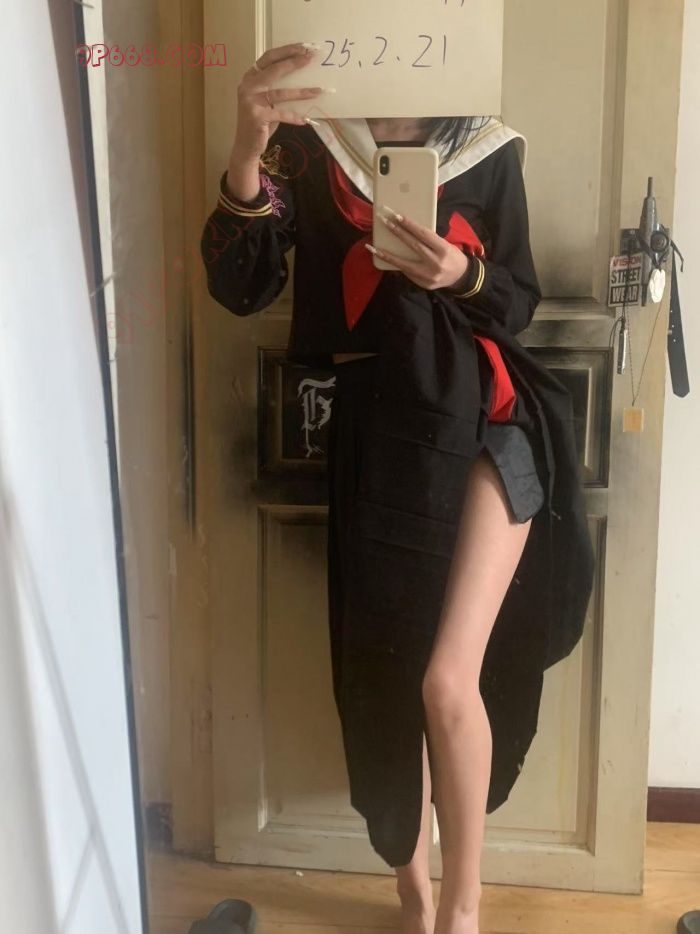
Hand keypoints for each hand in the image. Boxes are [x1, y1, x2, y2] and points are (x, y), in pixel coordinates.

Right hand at [233, 43, 324, 160]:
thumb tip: (303, 76)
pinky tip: (306, 120)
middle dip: (294, 62)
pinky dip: (294, 117)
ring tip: (319, 90)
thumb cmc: (261, 122)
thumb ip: (277, 87)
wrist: (246, 146)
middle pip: (274, 69)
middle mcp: (248, 86)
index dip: (287, 51)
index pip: (269, 58)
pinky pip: (281, 114)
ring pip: (281, 93)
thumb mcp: (267, 101)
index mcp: (250, 77)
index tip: (304, 47)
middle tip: (311, 57)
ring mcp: (250, 101)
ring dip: (302, 92)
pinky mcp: (257, 116)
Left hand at [368, 210, 470, 290]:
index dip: (409, 225)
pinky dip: (396, 265)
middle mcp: (435, 263)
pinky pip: (407, 273)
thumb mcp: (446, 245)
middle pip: (413, 246)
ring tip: (372, 247)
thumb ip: (430, 240)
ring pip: (404, 264)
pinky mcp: (423, 284)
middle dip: (397, 233)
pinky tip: (385, 258)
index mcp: (443, 250)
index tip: (397, 216)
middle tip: (384, 222)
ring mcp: (428, 276)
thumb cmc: (452, 256)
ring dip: (387, 255)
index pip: (423, 235)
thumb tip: (410, 230)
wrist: (461, 277)